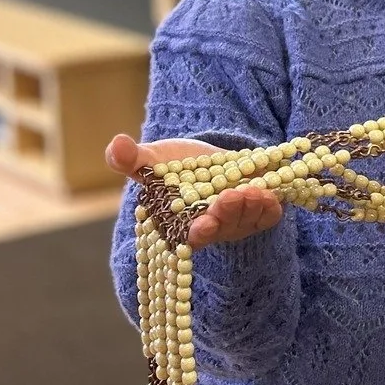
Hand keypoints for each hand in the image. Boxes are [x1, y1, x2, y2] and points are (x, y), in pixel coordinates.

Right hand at [106, 133, 283, 248]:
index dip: (196, 234)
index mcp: (180, 224)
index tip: (202, 226)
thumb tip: (116, 146)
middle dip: (226, 216)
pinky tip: (267, 192)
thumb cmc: (176, 165)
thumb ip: (131, 159)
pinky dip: (269, 206)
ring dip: (249, 207)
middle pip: (220, 231)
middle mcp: (210, 229)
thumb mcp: (153, 160)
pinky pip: (267, 217)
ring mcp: (236, 224)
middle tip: (229, 198)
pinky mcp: (258, 215)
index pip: (187, 238)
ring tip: (251, 189)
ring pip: (245, 221)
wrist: (212, 159)